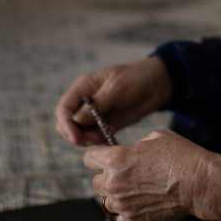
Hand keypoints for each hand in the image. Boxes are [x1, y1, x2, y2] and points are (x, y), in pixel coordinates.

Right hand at [55, 57, 172, 145]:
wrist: (157, 84)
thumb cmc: (136, 78)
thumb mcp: (116, 88)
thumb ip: (97, 104)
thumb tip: (76, 120)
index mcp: (83, 87)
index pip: (64, 108)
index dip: (66, 124)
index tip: (76, 138)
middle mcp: (84, 102)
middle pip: (66, 124)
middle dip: (76, 135)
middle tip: (96, 139)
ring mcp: (94, 114)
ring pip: (79, 133)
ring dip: (89, 139)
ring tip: (107, 136)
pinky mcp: (105, 124)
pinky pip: (94, 137)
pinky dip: (99, 141)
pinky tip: (111, 138)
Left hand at [85, 129, 220, 220]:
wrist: (199, 183)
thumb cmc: (181, 156)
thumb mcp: (155, 137)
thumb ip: (134, 146)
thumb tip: (130, 153)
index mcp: (114, 159)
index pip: (88, 158)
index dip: (97, 156)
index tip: (105, 158)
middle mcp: (113, 183)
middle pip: (95, 182)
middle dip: (108, 178)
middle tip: (127, 176)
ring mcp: (122, 205)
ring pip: (107, 202)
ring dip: (117, 197)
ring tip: (138, 191)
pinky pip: (119, 219)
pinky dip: (127, 213)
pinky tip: (141, 204)